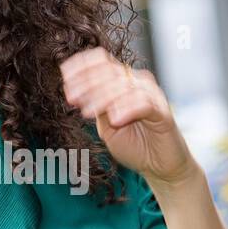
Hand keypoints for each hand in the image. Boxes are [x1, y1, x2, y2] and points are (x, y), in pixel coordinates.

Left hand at [60, 47, 199, 186]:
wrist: (159, 167)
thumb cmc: (134, 144)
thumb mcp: (106, 125)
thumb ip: (96, 107)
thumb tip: (74, 91)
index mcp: (122, 81)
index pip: (102, 61)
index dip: (82, 65)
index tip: (64, 76)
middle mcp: (137, 82)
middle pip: (110, 72)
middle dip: (87, 84)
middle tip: (72, 98)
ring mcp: (152, 95)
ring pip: (124, 86)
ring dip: (102, 97)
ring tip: (87, 112)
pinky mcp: (163, 112)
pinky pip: (144, 103)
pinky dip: (126, 108)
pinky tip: (114, 118)